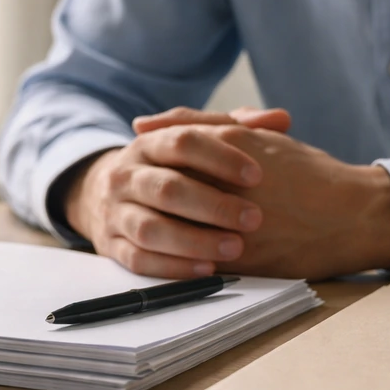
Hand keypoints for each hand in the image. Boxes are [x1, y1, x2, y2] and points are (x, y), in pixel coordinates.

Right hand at [64, 107, 291, 277]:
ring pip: (151, 229)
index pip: (182, 142)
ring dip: (194, 241)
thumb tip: (280, 120)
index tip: (257, 176)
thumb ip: (236, 128)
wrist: (109, 195)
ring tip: (234, 248)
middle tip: (254, 219)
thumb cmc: (170, 168)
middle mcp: (125, 176)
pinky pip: (139, 260)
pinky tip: (207, 270)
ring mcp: (115, 213)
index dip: (221, 158)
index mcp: (148, 144)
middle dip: (213, 205)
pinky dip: (173, 267)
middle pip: (167, 188)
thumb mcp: (195, 141)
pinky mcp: (111, 246)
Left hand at [133, 109, 389, 278]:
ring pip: (170, 225)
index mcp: (232, 146)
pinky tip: (171, 250)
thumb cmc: (307, 173)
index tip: (140, 165)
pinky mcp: (239, 259)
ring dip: (158, 226)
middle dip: (149, 196)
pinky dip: (175, 255)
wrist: (352, 215)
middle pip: (163, 189)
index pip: (165, 148)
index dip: (148, 159)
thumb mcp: (257, 137)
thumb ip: (200, 125)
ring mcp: (232, 223)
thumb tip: (142, 124)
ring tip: (154, 224)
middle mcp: (228, 183)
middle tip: (142, 199)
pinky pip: (190, 258)